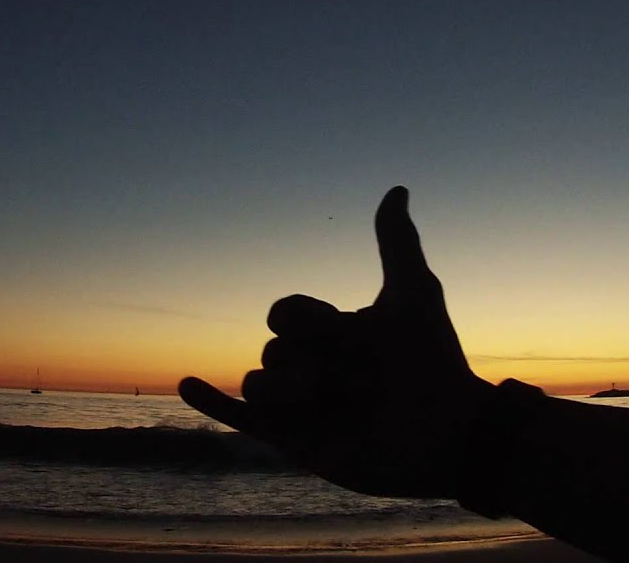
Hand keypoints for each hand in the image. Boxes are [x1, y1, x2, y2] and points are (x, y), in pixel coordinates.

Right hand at [179, 186, 492, 498]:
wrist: (441, 433)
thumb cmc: (431, 362)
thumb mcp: (412, 293)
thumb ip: (397, 242)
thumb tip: (397, 188)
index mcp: (332, 333)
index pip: (285, 312)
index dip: (311, 320)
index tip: (352, 336)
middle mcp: (312, 364)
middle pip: (273, 347)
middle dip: (311, 359)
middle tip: (362, 381)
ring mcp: (299, 405)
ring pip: (256, 383)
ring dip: (288, 389)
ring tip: (327, 400)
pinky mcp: (291, 439)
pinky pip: (238, 417)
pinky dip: (210, 402)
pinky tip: (187, 384)